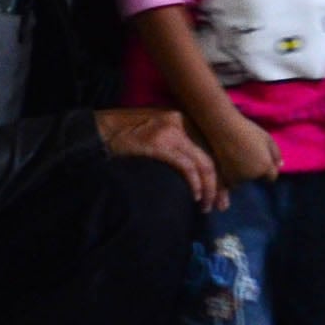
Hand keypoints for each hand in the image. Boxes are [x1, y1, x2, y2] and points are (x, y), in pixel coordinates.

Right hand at [97, 107, 223, 210]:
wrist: (99, 131)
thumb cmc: (128, 135)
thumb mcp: (160, 133)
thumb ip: (180, 145)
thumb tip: (200, 171)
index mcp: (186, 119)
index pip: (212, 148)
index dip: (221, 172)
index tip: (224, 193)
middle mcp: (184, 121)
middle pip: (212, 156)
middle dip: (220, 184)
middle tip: (221, 205)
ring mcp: (173, 131)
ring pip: (203, 163)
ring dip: (209, 188)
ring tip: (207, 206)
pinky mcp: (160, 143)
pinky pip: (186, 166)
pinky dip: (195, 183)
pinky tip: (195, 196)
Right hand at [198, 110, 281, 193]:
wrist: (223, 128)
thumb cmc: (248, 131)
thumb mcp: (267, 139)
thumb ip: (276, 154)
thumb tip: (280, 166)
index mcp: (265, 166)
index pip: (272, 177)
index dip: (268, 170)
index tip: (261, 159)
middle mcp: (252, 175)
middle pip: (257, 177)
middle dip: (255, 170)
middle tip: (247, 153)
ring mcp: (237, 177)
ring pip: (243, 179)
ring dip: (242, 173)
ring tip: (237, 155)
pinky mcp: (224, 177)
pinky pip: (231, 180)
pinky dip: (231, 173)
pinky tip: (229, 160)